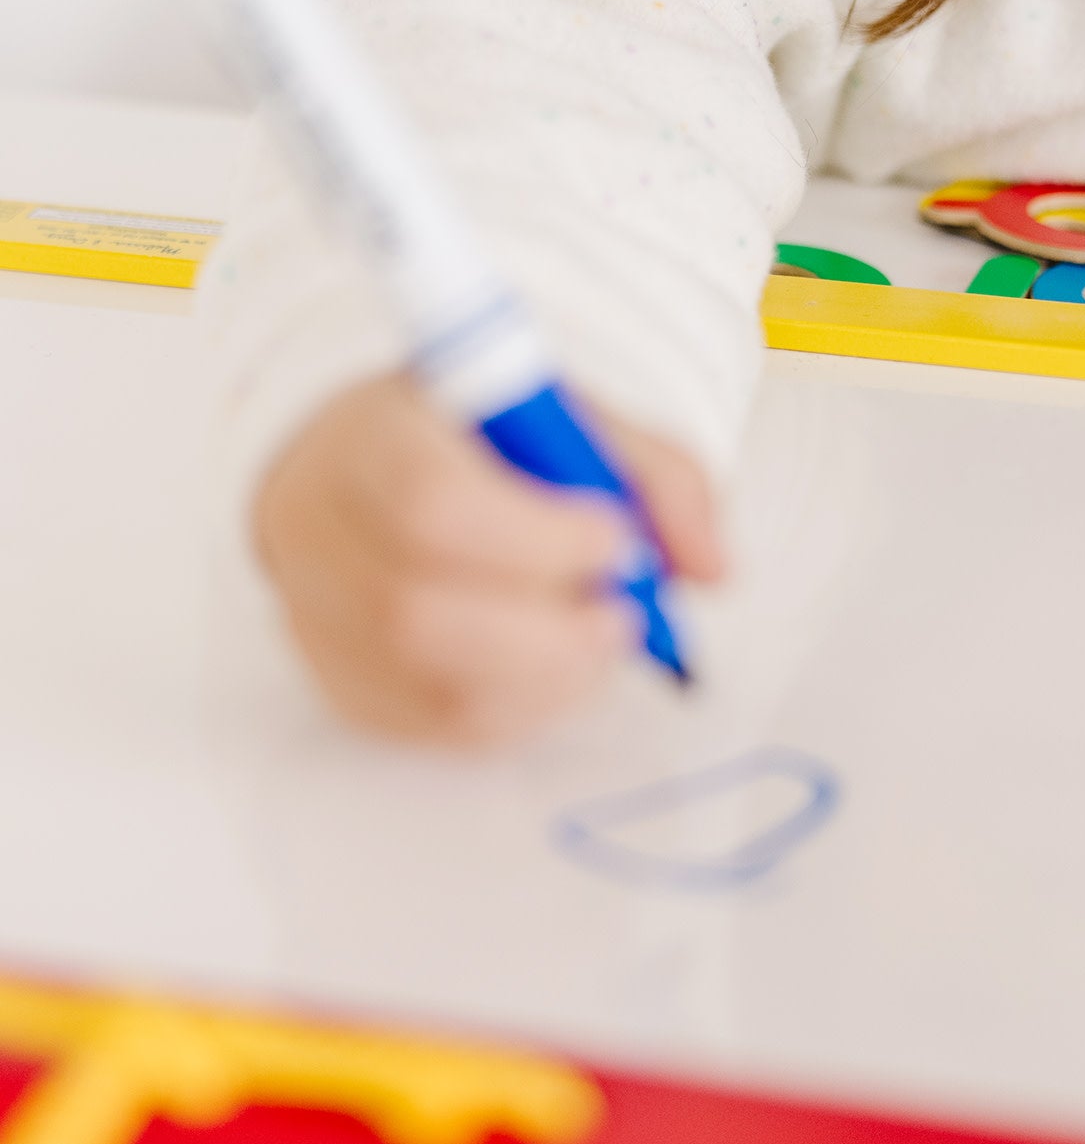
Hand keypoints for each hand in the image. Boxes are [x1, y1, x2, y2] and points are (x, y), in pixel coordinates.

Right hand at [253, 373, 724, 745]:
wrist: (372, 464)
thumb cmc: (478, 438)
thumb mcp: (568, 417)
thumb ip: (658, 477)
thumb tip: (711, 568)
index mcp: (370, 434)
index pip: (430, 504)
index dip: (535, 539)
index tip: (616, 540)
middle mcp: (316, 527)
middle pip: (416, 612)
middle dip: (547, 630)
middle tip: (624, 618)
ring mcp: (315, 615)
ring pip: (425, 682)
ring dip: (545, 677)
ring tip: (602, 640)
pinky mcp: (339, 682)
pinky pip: (430, 725)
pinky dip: (519, 710)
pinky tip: (560, 673)